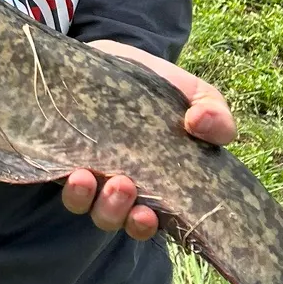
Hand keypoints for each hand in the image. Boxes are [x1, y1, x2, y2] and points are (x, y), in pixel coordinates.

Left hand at [60, 41, 236, 239]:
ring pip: (92, 208)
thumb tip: (202, 124)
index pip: (156, 221)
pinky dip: (70, 187)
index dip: (147, 226)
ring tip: (89, 178)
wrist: (117, 57)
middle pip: (121, 219)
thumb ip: (215, 115)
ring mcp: (96, 175)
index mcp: (160, 184)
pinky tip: (73, 172)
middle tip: (123, 185)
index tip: (148, 216)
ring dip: (92, 200)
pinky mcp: (67, 157)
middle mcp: (127, 188)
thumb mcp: (196, 96)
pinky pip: (67, 186)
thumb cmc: (161, 87)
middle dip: (120, 212)